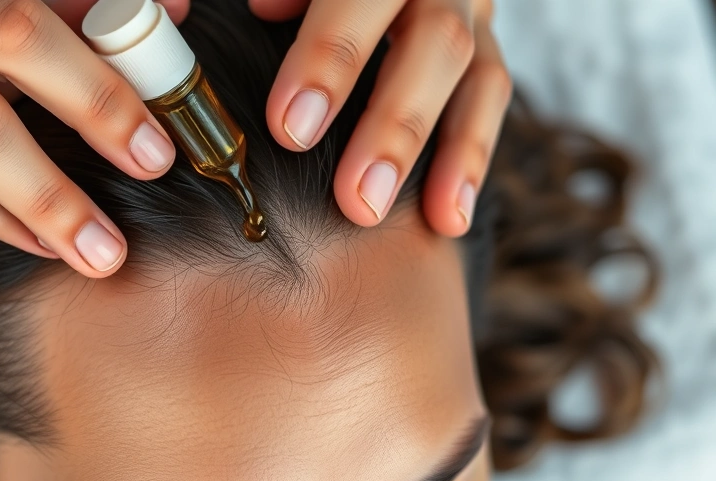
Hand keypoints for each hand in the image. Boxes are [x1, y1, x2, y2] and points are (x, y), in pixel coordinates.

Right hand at [0, 0, 180, 277]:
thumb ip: (51, 25)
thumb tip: (168, 10)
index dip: (108, 22)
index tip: (178, 61)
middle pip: (12, 34)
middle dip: (100, 101)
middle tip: (158, 159)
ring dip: (58, 194)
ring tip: (108, 246)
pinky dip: (9, 222)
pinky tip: (51, 246)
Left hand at [167, 0, 510, 235]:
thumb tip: (233, 11)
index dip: (329, 57)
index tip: (291, 127)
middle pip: (432, 38)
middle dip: (391, 122)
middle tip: (351, 200)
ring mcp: (464, 7)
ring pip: (467, 70)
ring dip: (426, 150)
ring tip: (378, 213)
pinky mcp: (482, 43)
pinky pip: (490, 96)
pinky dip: (471, 157)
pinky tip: (446, 217)